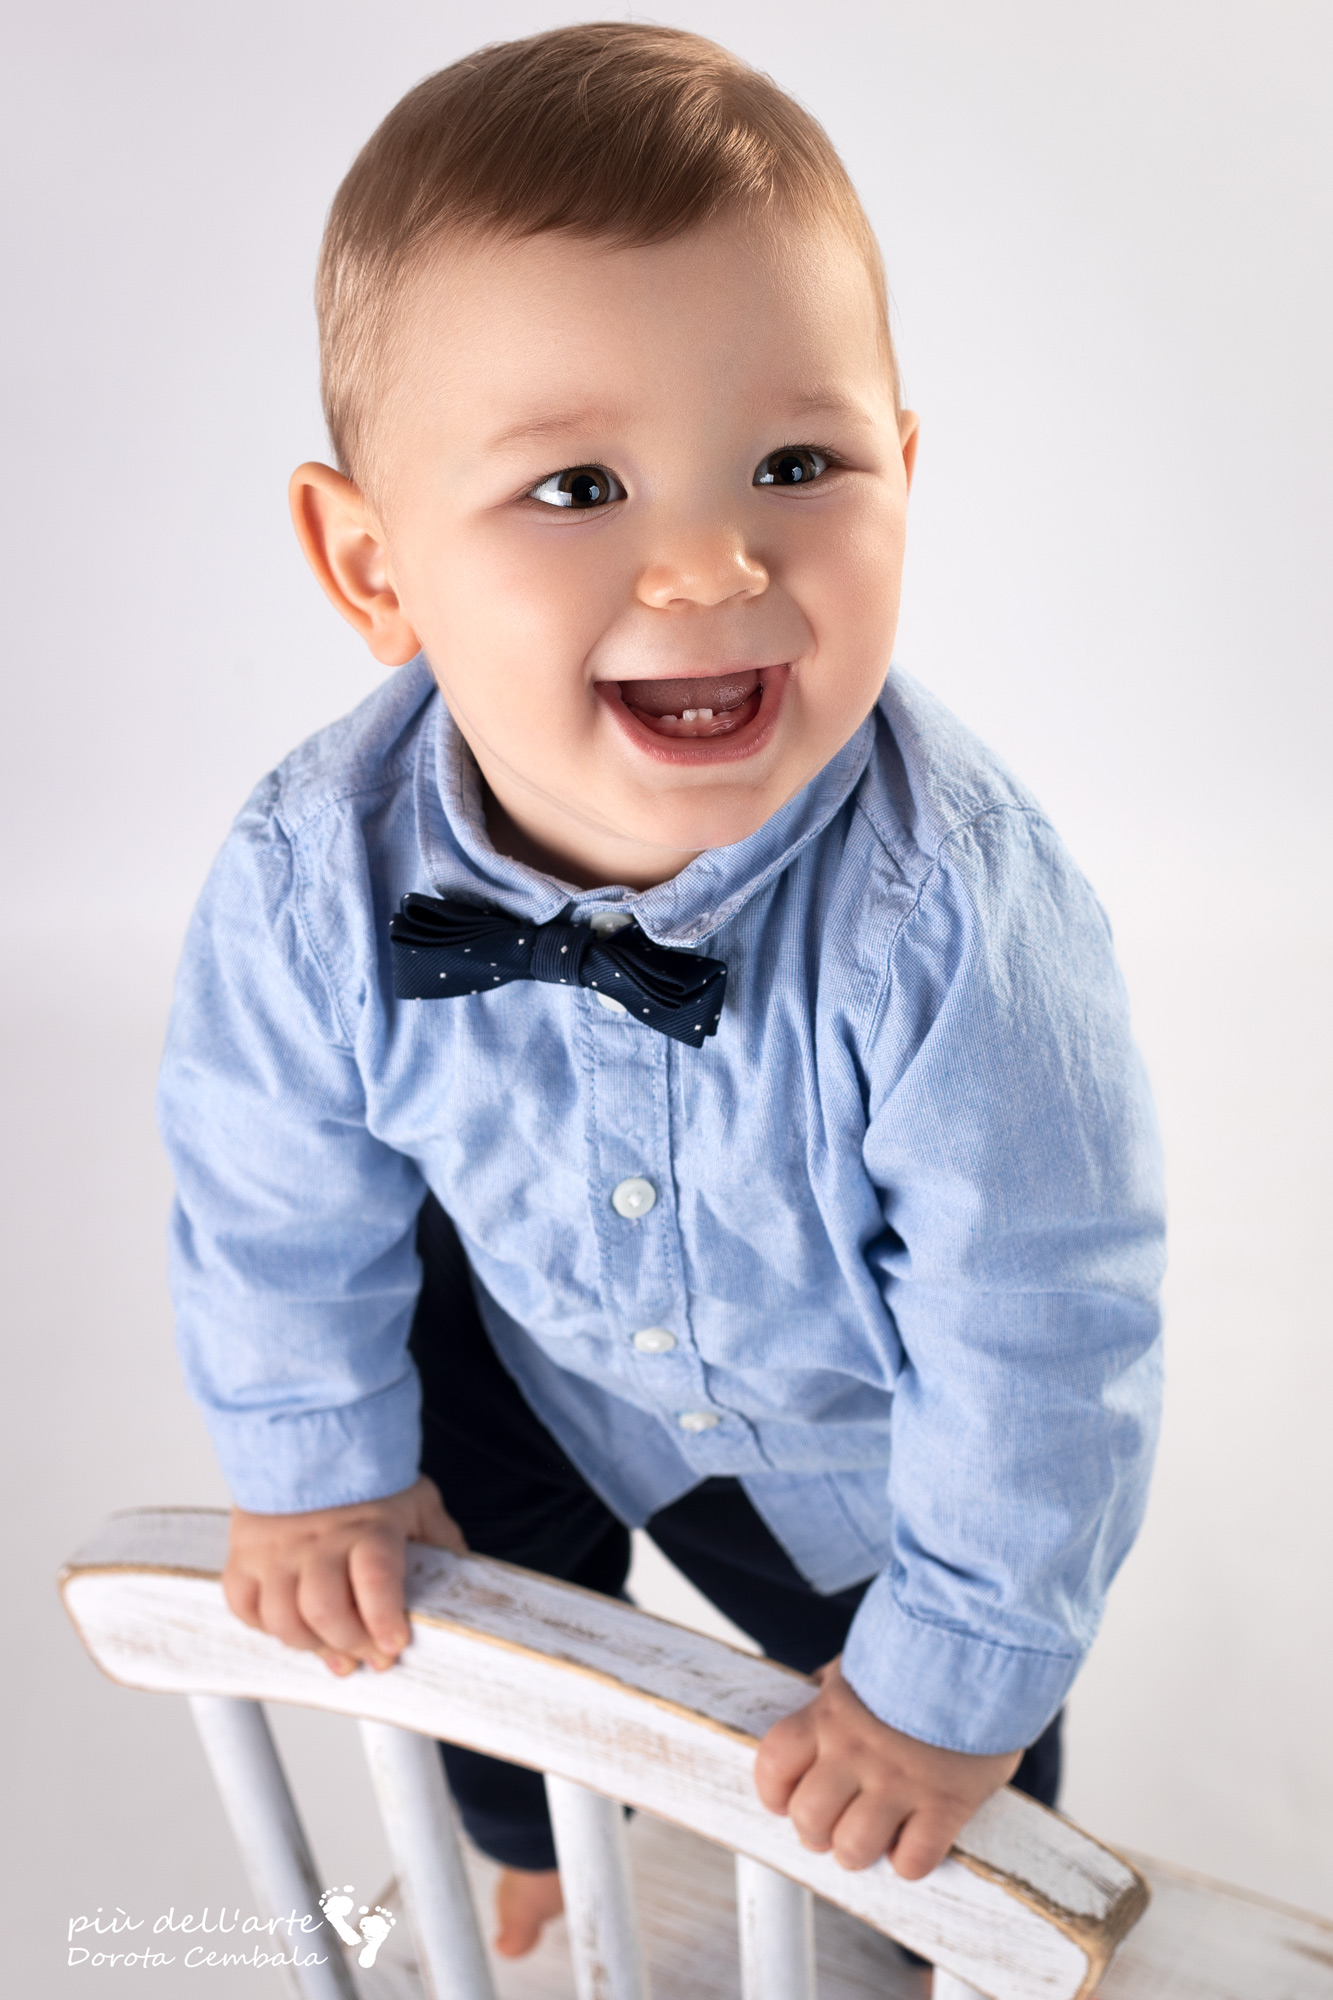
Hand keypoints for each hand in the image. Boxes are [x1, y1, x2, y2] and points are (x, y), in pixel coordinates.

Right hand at [223, 1475, 465, 1676]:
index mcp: (367, 1527)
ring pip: (283, 1618)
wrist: (307, 1433)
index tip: (395, 1644)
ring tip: (334, 1650)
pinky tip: (290, 1626)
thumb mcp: (415, 1499)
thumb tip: (465, 1574)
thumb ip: (439, 1539)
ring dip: (310, 1646)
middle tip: (371, 1655)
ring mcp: (277, 1549)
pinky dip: (264, 1627)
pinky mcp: (245, 1553)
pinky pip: (243, 1605)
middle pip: (325, 1611)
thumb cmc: (364, 1474)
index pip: (375, 1582)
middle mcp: (319, 1540)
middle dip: (351, 1645)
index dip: (385, 1621)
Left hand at [754, 1659, 1020, 1878]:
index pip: (774, 1762)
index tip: (786, 1799)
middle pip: (808, 1817)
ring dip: (858, 1851)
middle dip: (816, 1831)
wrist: (988, 1645)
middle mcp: (857, 1749)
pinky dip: (909, 1860)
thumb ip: (833, 1687)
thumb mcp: (863, 1663)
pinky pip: (913, 1860)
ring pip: (853, 1848)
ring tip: (873, 1835)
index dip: (774, 1790)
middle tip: (834, 1824)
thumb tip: (810, 1690)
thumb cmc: (921, 1655)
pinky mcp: (947, 1802)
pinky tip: (916, 1837)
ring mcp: (901, 1779)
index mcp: (830, 1713)